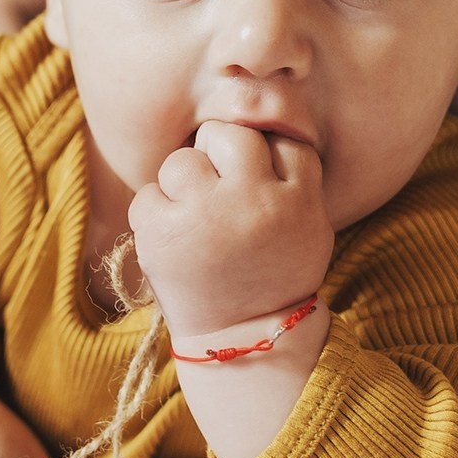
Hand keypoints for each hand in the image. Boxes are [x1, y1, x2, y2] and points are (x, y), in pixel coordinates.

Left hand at [128, 120, 333, 336]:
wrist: (243, 340)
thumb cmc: (273, 275)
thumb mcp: (309, 225)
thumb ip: (294, 174)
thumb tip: (262, 117)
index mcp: (297, 199)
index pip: (281, 135)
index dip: (264, 153)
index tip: (255, 181)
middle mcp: (254, 201)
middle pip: (228, 134)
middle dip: (218, 156)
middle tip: (219, 194)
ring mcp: (207, 216)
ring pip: (183, 160)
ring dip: (183, 184)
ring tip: (196, 221)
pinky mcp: (164, 234)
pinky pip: (149, 193)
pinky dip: (155, 214)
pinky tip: (173, 240)